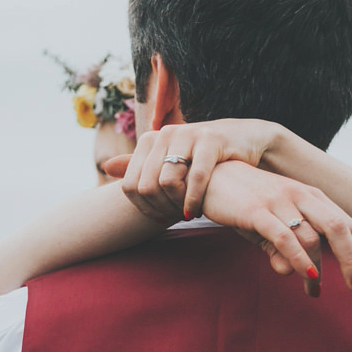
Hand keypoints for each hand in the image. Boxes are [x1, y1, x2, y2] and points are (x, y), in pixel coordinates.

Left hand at [101, 119, 284, 221]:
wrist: (246, 140)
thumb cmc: (205, 156)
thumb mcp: (171, 161)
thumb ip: (139, 165)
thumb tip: (105, 167)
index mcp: (151, 139)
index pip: (130, 184)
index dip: (143, 208)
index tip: (160, 218)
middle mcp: (166, 133)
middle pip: (147, 185)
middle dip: (160, 208)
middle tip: (174, 218)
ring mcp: (188, 134)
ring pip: (167, 181)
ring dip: (176, 205)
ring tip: (186, 215)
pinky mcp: (211, 140)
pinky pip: (196, 177)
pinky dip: (193, 200)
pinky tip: (195, 212)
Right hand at [199, 162, 351, 295]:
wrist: (211, 176)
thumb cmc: (246, 202)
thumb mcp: (271, 224)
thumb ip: (281, 248)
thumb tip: (289, 272)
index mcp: (311, 197)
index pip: (347, 223)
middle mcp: (301, 196)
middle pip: (339, 228)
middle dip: (351, 260)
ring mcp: (279, 202)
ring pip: (311, 238)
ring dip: (316, 270)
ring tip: (313, 291)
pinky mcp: (256, 211)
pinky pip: (284, 237)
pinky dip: (298, 258)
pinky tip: (306, 275)